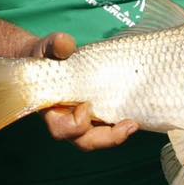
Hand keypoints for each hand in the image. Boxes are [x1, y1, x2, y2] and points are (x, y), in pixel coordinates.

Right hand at [30, 32, 139, 151]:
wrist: (51, 58)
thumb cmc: (46, 56)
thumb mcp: (47, 48)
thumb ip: (54, 45)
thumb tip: (64, 43)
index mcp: (52, 111)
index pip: (62, 129)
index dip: (76, 123)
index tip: (87, 105)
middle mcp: (68, 121)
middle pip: (85, 141)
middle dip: (107, 138)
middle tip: (128, 126)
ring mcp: (85, 120)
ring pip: (100, 138)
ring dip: (118, 134)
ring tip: (135, 123)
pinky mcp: (99, 113)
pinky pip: (111, 126)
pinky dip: (122, 124)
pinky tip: (137, 115)